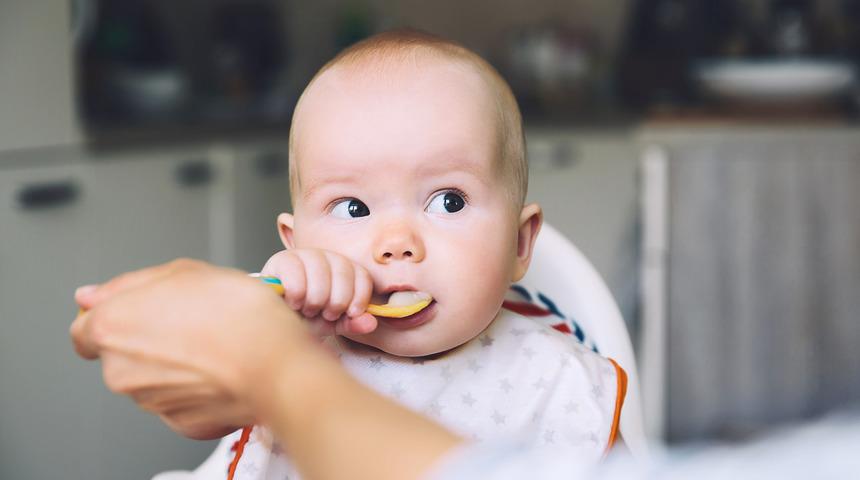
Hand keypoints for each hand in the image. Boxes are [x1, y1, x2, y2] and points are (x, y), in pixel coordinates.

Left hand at [70, 259, 314, 439]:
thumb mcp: (184, 271)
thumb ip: (129, 284)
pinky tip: (221, 368)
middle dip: (149, 339)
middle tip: (191, 320)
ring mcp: (150, 401)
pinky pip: (181, 401)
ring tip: (214, 342)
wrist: (276, 363)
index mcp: (111, 327)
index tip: (139, 312)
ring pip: (153, 378)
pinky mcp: (181, 422)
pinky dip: (196, 387)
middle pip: (122, 353)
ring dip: (175, 363)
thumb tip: (91, 296)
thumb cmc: (237, 314)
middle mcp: (120, 370)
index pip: (83, 328)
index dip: (113, 316)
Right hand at [260, 249, 377, 335]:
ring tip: (306, 309)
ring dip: (314, 301)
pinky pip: (296, 277)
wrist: (275, 317)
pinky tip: (293, 303)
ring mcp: (304, 254)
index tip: (349, 314)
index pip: (362, 276)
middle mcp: (327, 256)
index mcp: (344, 268)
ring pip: (321, 277)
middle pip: (343, 276)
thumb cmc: (306, 317)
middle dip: (335, 303)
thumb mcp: (333, 323)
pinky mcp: (282, 260)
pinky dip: (297, 296)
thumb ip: (352, 322)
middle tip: (322, 312)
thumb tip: (371, 322)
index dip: (358, 299)